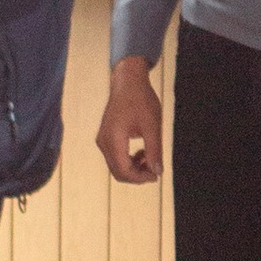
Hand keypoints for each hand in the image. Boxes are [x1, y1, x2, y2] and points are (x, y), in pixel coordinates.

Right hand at [98, 54, 162, 183]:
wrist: (127, 82)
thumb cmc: (140, 100)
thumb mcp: (152, 126)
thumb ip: (154, 150)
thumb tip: (158, 172)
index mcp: (114, 139)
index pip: (124, 171)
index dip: (141, 178)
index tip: (157, 175)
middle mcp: (104, 142)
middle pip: (118, 172)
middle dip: (137, 176)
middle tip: (155, 170)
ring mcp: (102, 140)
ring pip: (116, 166)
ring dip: (133, 168)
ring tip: (150, 158)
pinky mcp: (105, 137)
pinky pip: (114, 157)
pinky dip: (128, 160)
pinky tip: (141, 152)